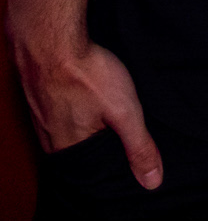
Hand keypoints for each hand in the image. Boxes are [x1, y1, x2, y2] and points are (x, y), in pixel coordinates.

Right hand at [10, 30, 161, 187]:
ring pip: (69, 134)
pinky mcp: (41, 97)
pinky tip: (87, 103)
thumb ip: (138, 147)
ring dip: (88, 131)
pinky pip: (60, 115)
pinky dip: (76, 113)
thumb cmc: (86, 74)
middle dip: (102, 151)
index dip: (113, 172)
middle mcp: (48, 138)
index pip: (91, 174)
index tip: (131, 169)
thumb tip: (152, 182)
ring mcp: (41, 116)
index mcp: (67, 149)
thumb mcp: (124, 112)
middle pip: (80, 154)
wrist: (50, 39)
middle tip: (124, 142)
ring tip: (108, 123)